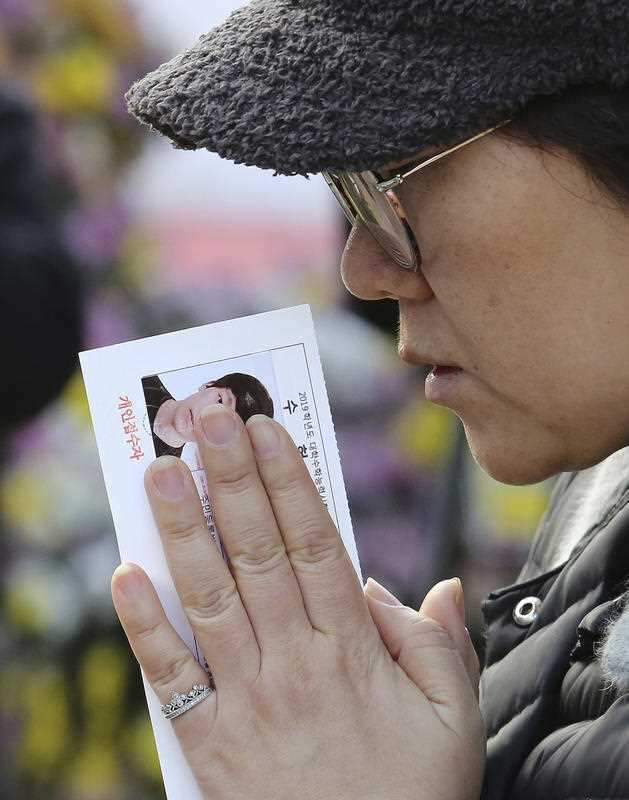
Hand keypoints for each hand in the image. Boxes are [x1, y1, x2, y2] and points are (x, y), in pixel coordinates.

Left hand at [111, 405, 485, 799]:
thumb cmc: (414, 799)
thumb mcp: (456, 721)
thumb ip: (439, 645)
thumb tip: (429, 586)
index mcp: (353, 651)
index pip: (315, 544)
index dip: (289, 482)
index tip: (267, 430)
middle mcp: (294, 662)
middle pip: (258, 553)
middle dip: (232, 480)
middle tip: (209, 422)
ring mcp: (247, 701)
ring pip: (209, 598)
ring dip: (184, 530)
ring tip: (162, 471)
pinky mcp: (210, 743)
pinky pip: (170, 677)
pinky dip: (144, 625)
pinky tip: (125, 575)